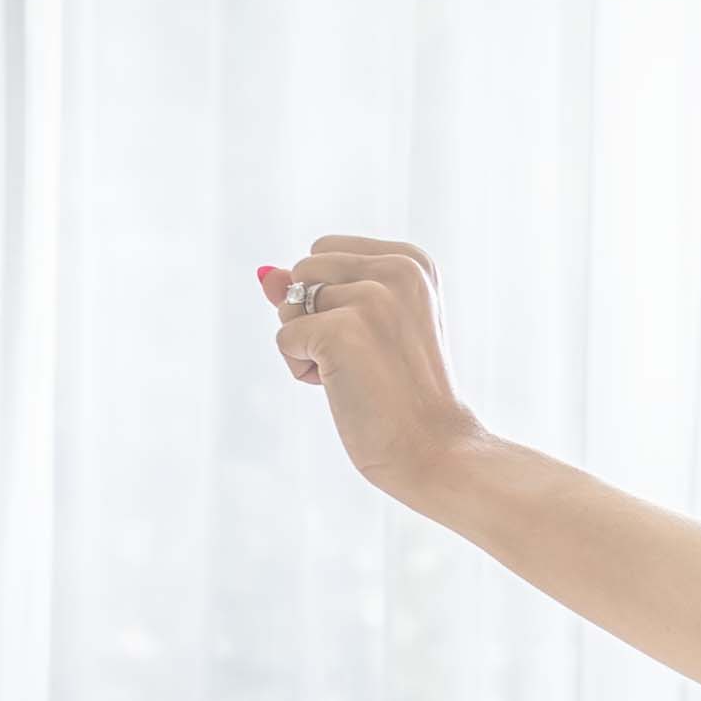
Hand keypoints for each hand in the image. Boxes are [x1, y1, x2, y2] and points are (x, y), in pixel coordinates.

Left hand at [263, 236, 478, 498]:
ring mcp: (372, 298)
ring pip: (289, 303)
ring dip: (307, 343)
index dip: (330, 298)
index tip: (377, 336)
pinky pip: (284, 338)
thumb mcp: (366, 327)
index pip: (325, 251)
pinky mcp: (342, 331)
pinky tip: (345, 388)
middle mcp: (396, 269)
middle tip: (364, 359)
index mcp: (411, 260)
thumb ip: (318, 291)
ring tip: (356, 373)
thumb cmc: (402, 393)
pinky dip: (301, 370)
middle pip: (304, 270)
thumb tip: (265, 273)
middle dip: (313, 316)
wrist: (435, 448)